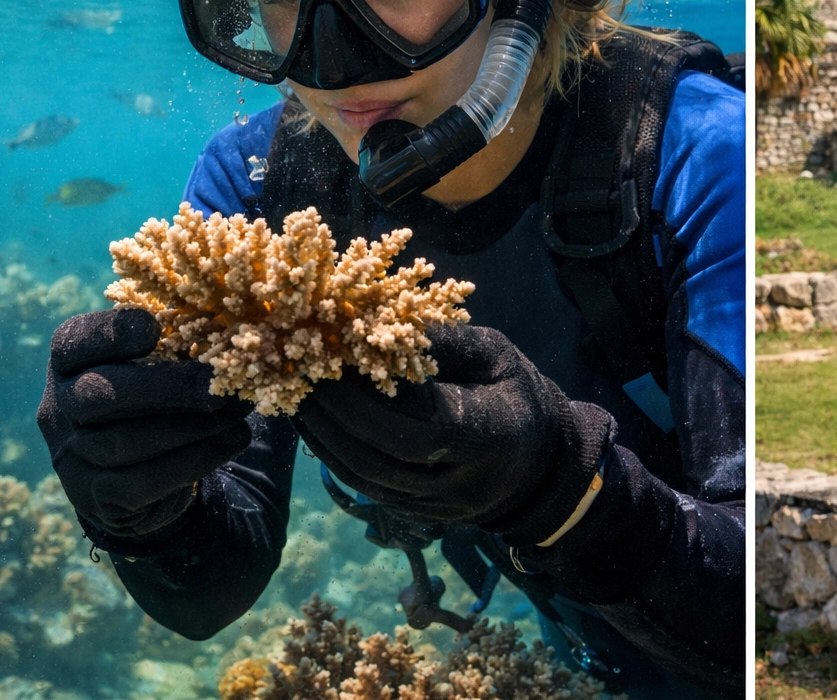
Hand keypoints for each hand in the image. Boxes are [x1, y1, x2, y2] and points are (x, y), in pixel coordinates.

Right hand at [36, 307, 254, 538]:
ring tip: (238, 410)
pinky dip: (195, 460)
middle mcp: (59, 407)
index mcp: (70, 361)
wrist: (142, 476)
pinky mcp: (95, 496)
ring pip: (123, 443)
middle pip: (99, 395)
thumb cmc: (158, 397)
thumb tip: (233, 330)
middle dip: (168, 388)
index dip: (113, 334)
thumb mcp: (158, 363)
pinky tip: (233, 440)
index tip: (157, 329)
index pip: (76, 341)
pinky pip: (140, 483)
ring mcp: (71, 456)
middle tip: (220, 386)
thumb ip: (178, 341)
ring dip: (192, 426)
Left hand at [294, 324, 612, 544]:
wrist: (538, 464)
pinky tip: (318, 425)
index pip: (413, 429)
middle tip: (299, 377)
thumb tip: (378, 320)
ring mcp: (438, 508)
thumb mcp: (494, 355)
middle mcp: (461, 484)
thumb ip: (443, 343)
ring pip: (364, 480)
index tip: (331, 361)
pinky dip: (335, 456)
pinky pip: (366, 489)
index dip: (364, 402)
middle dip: (332, 419)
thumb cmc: (513, 393)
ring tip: (298, 398)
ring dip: (323, 440)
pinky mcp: (417, 517)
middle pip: (378, 460)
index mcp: (489, 437)